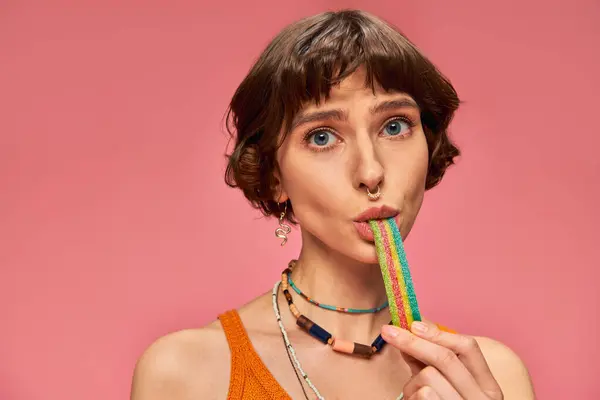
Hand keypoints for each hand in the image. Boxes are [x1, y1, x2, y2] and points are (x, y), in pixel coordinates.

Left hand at [381, 320, 503, 399]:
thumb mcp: (447, 387)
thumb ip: (430, 363)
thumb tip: (408, 334)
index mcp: (488, 387)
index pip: (469, 348)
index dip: (439, 333)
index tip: (413, 324)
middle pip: (445, 358)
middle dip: (412, 342)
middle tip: (387, 331)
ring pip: (428, 378)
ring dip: (411, 383)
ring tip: (412, 395)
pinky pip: (422, 396)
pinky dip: (410, 397)